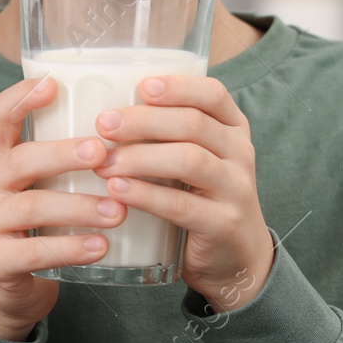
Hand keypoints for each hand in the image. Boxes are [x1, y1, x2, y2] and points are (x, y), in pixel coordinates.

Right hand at [0, 75, 126, 340]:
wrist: (7, 286)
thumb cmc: (38, 225)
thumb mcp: (41, 186)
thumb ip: (65, 159)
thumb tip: (129, 121)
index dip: (21, 99)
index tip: (54, 85)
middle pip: (20, 160)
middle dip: (62, 154)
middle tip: (103, 152)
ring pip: (30, 207)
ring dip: (78, 206)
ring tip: (117, 210)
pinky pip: (32, 252)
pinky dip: (69, 248)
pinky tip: (100, 247)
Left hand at [91, 74, 273, 310]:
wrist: (236, 256)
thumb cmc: (199, 196)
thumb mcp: (194, 157)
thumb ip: (165, 134)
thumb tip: (103, 109)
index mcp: (232, 128)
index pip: (213, 94)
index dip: (178, 86)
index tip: (142, 86)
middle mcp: (240, 153)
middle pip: (193, 124)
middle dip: (144, 121)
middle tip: (103, 124)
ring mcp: (236, 189)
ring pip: (189, 160)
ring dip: (139, 158)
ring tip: (103, 162)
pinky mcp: (223, 224)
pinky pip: (181, 205)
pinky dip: (146, 195)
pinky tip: (117, 190)